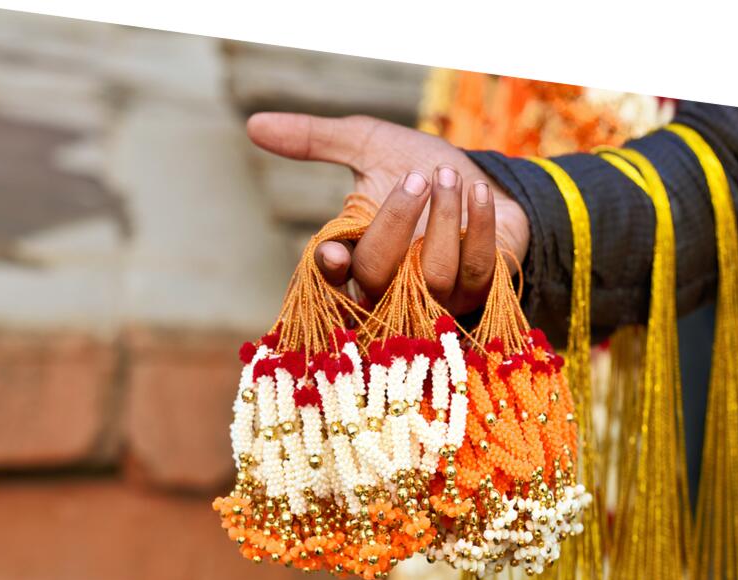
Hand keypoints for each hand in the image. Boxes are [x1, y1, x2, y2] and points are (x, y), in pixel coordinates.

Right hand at [246, 113, 529, 314]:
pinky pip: (475, 271)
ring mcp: (434, 297)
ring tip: (449, 177)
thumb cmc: (420, 168)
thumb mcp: (369, 145)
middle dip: (395, 224)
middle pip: (376, 277)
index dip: (330, 271)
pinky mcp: (477, 293)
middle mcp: (390, 286)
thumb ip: (317, 139)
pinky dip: (479, 227)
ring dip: (442, 220)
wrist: (484, 182)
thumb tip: (253, 123)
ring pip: (430, 278)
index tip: (334, 252)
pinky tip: (477, 192)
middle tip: (417, 178)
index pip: (331, 278)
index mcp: (355, 257)